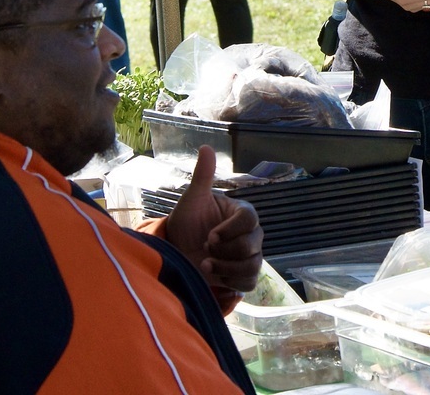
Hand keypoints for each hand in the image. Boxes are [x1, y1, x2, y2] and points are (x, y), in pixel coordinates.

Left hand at [164, 145, 262, 309]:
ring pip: (252, 265)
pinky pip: (249, 283)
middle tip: (204, 249)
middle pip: (252, 244)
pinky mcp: (243, 277)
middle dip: (225, 250)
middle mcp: (251, 234)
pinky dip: (231, 282)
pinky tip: (214, 276)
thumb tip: (206, 147)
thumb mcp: (191, 201)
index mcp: (242, 213)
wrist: (177, 253)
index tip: (209, 236)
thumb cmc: (186, 224)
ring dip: (226, 268)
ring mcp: (249, 256)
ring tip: (205, 265)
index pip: (250, 219)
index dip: (230, 230)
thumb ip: (202, 177)